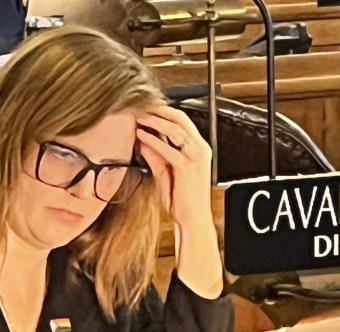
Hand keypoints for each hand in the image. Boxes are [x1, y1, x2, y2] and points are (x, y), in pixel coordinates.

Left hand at [135, 104, 212, 233]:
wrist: (193, 219)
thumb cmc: (182, 200)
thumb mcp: (165, 174)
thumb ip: (156, 156)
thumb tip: (143, 141)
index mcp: (198, 149)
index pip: (182, 122)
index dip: (164, 112)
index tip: (148, 108)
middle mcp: (199, 149)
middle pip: (180, 119)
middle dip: (160, 110)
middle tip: (142, 105)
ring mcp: (195, 157)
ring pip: (175, 129)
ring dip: (155, 120)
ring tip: (140, 116)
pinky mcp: (187, 167)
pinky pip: (168, 148)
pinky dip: (153, 140)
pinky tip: (141, 135)